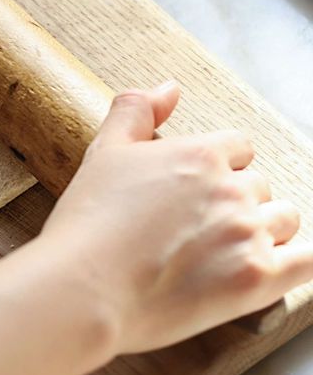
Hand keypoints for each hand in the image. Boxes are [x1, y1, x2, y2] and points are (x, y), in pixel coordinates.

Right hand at [0, 83, 312, 374]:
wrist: (83, 286)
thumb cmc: (89, 222)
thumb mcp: (104, 151)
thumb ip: (137, 110)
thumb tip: (169, 88)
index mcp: (199, 153)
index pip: (238, 148)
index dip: (218, 167)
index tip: (196, 191)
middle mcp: (231, 189)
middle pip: (258, 186)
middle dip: (235, 202)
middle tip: (198, 227)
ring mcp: (248, 234)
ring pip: (284, 220)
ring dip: (262, 231)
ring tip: (223, 251)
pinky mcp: (257, 280)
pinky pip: (308, 263)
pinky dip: (297, 262)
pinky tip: (271, 266)